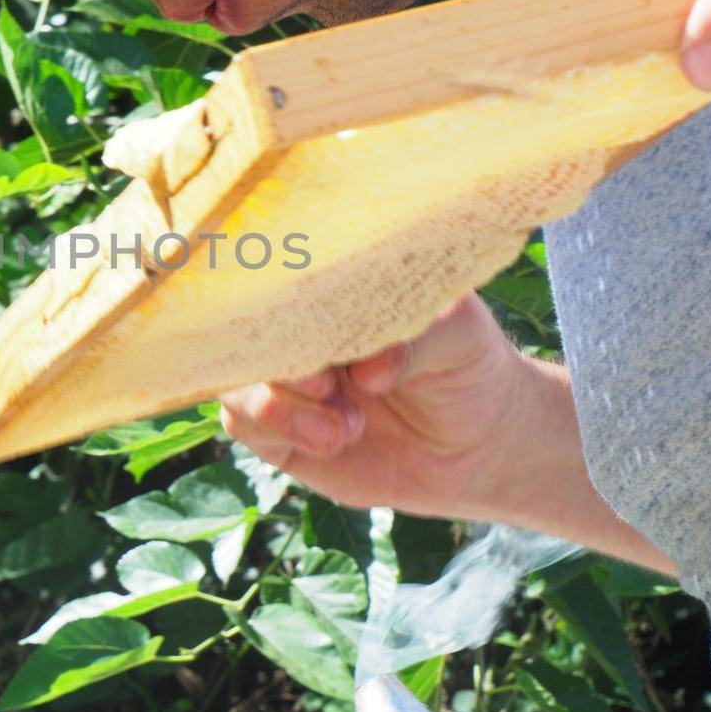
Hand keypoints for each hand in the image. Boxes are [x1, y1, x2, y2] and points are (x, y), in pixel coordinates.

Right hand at [217, 292, 524, 521]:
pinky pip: (242, 420)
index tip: (309, 314)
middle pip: (238, 323)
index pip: (273, 263)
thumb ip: (415, 338)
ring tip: (342, 425)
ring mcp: (280, 376)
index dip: (274, 283)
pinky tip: (335, 438)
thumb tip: (367, 370)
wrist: (478, 448)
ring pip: (232, 375)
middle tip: (325, 381)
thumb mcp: (459, 334)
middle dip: (274, 353)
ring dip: (277, 401)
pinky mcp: (275, 430)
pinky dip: (280, 428)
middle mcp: (295, 326)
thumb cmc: (466, 365)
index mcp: (328, 284)